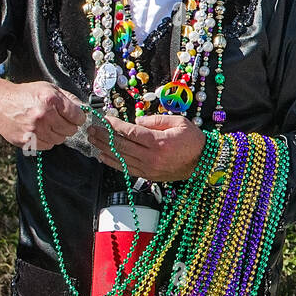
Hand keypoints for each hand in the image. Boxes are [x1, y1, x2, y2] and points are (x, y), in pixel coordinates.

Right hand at [0, 79, 84, 151]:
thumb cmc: (25, 95)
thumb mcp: (48, 88)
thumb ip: (68, 98)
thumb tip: (83, 108)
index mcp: (51, 100)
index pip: (78, 116)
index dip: (78, 117)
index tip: (74, 117)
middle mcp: (44, 116)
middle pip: (71, 130)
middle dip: (68, 125)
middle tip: (60, 120)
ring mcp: (35, 130)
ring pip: (60, 139)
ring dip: (57, 133)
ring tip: (48, 125)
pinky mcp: (27, 141)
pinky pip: (48, 146)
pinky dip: (47, 140)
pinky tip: (40, 131)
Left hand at [87, 113, 206, 181]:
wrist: (204, 163)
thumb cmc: (193, 141)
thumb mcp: (179, 122)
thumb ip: (156, 120)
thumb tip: (136, 122)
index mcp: (159, 142)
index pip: (130, 132)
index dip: (114, 125)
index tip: (103, 119)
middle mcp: (151, 157)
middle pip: (121, 145)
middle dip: (104, 136)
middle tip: (91, 128)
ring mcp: (148, 168)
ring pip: (120, 158)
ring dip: (104, 148)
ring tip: (93, 140)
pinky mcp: (148, 176)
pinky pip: (126, 169)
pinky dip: (112, 163)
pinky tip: (103, 156)